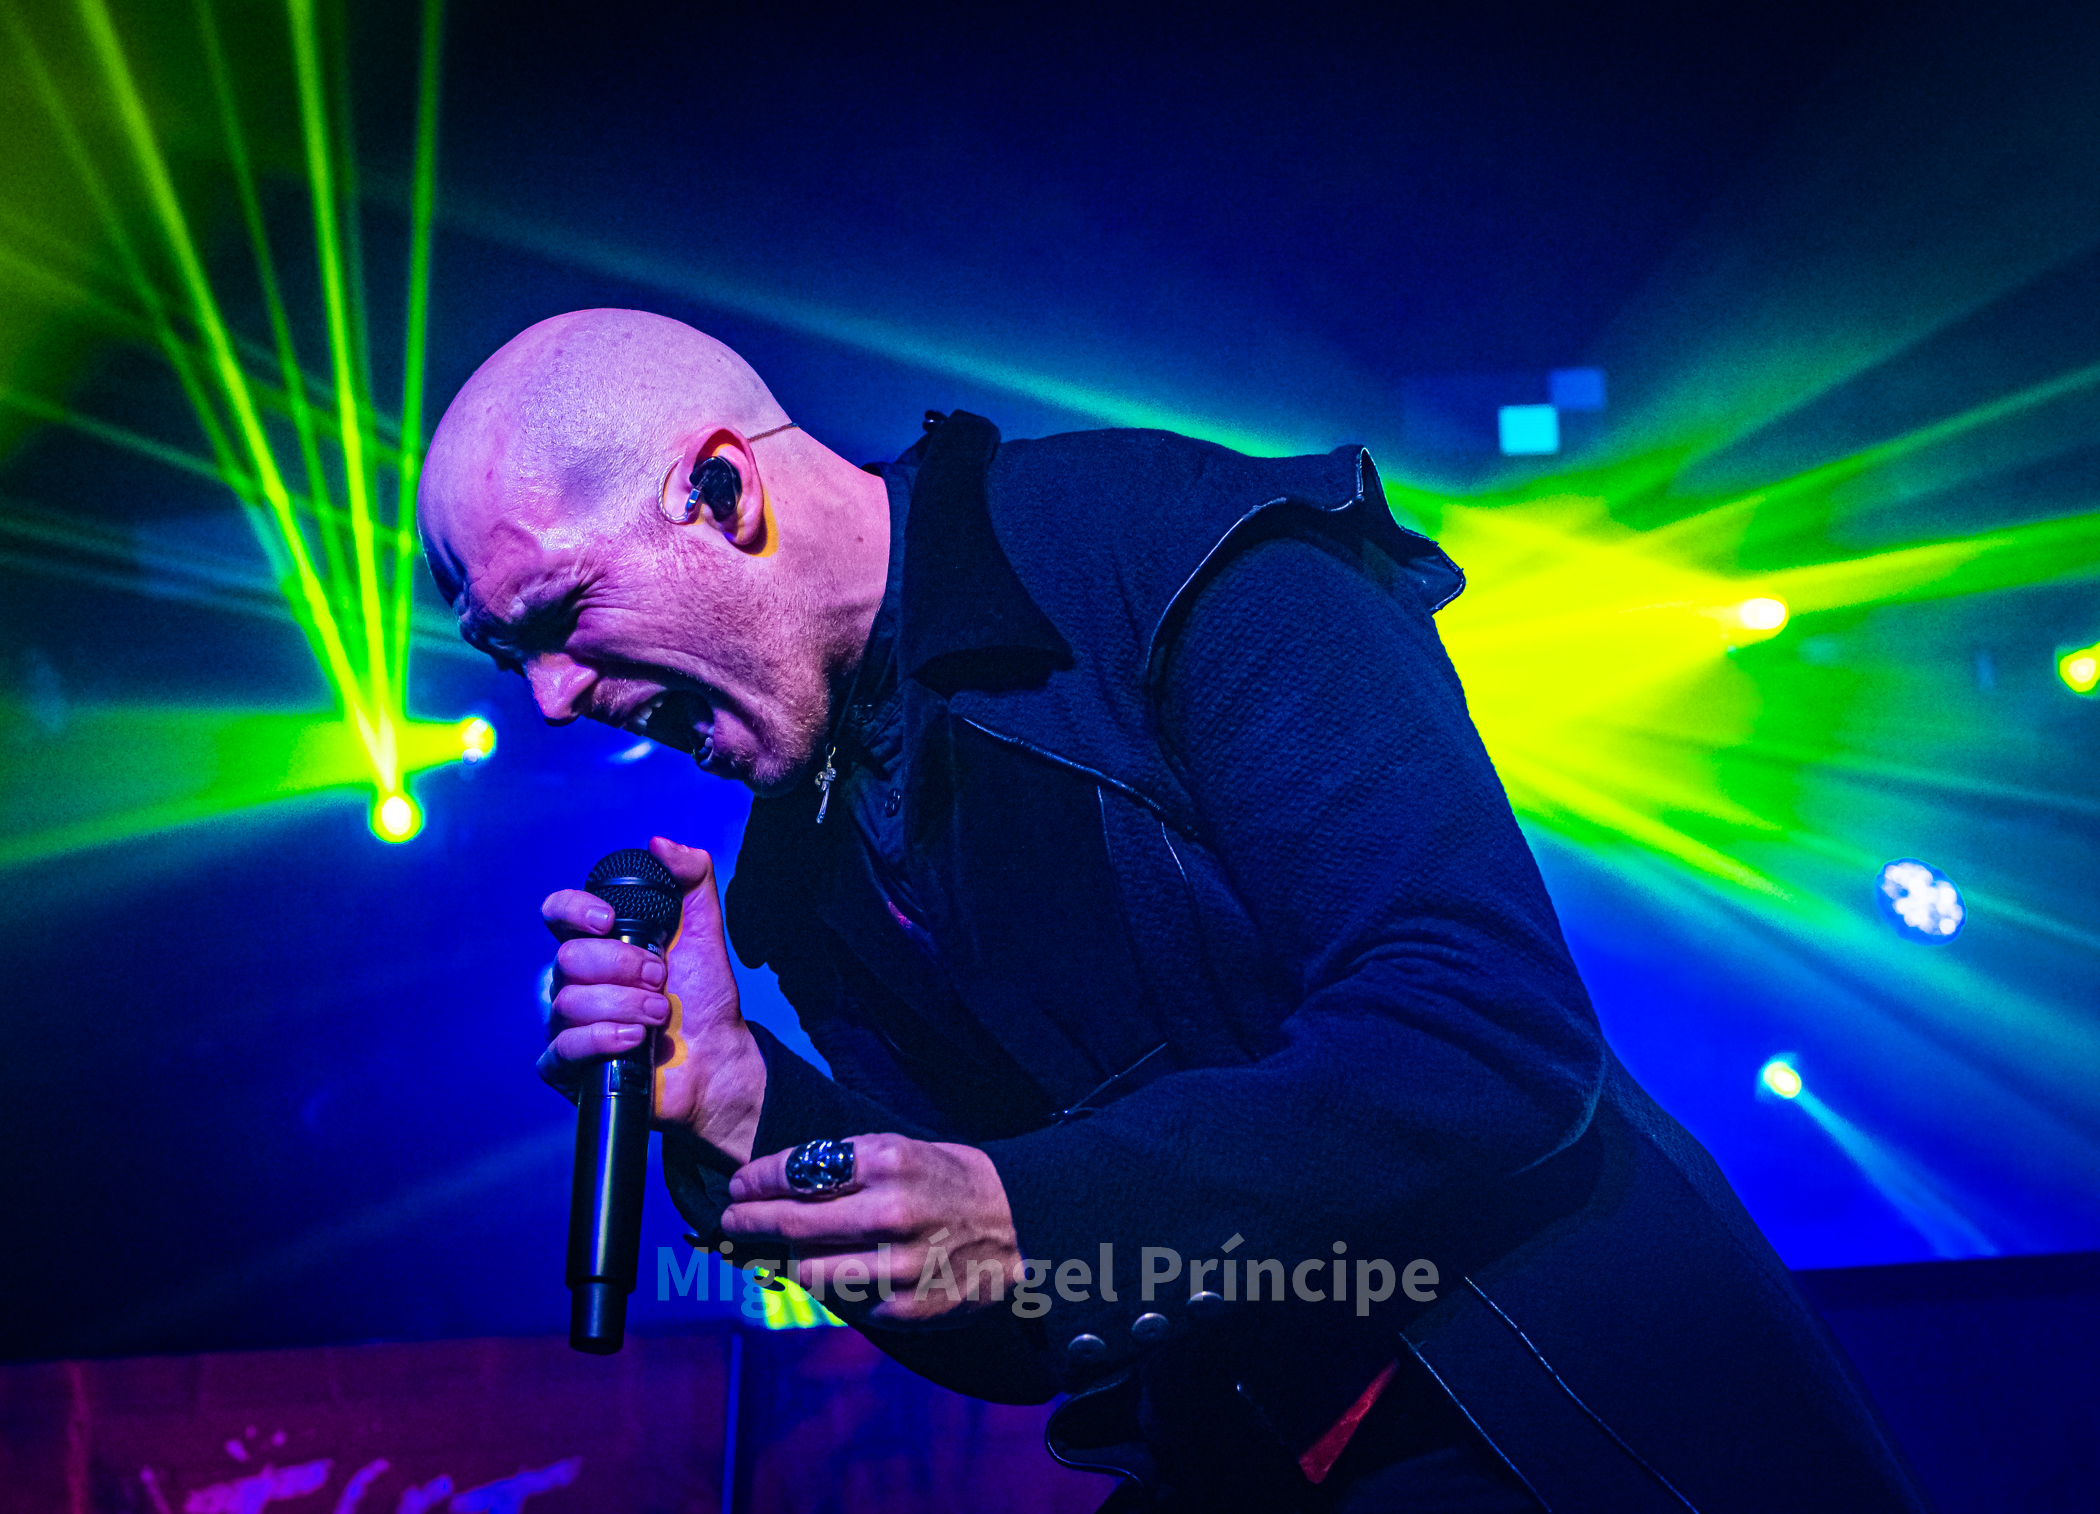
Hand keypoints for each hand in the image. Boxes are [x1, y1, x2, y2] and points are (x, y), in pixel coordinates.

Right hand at [539, 836, 765, 1164]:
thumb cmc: (704, 997)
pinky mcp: (570, 1065)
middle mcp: (577, 980)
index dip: (573, 909)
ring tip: (659, 1015)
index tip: (609, 919)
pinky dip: (600, 1040)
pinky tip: (633, 1041)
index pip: (558, 913)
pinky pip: (560, 1049)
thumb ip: (691, 880)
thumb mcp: (704, 931)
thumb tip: (661, 842)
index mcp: (600, 944)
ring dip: (623, 1006)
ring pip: (568, 1003)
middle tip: (660, 979)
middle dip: (622, 966)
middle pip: (568, 958)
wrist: (716, 1057)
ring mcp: (570, 1022)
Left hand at [722, 1134, 1022, 1324]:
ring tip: (775, 1252)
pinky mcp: (905, 1308)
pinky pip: (845, 1301)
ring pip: (807, 1271)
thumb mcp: (906, 1150)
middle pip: (791, 1223)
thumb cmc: (954, 1181)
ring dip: (783, 1260)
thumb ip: (850, 1163)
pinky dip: (831, 1288)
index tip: (739, 1186)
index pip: (798, 1171)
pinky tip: (829, 1275)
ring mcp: (897, 1265)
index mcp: (888, 1163)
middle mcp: (889, 1212)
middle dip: (749, 1220)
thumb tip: (784, 1181)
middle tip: (731, 1219)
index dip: (756, 1180)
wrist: (1022, 1227)